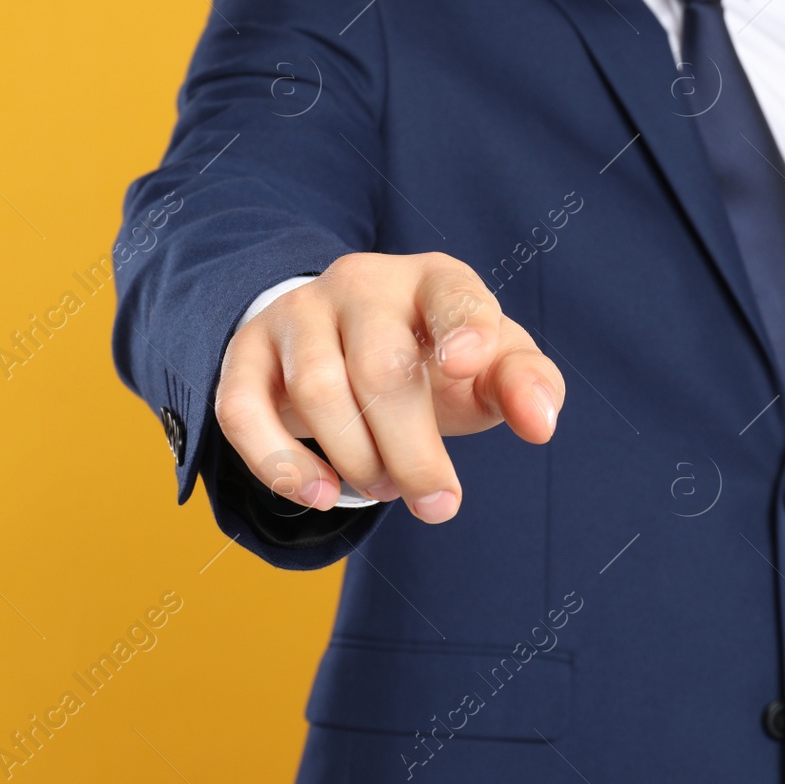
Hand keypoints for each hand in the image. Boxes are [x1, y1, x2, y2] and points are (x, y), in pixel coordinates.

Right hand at [214, 252, 565, 523]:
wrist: (346, 341)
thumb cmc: (433, 357)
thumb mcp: (489, 364)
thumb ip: (526, 385)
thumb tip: (541, 423)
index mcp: (433, 279)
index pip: (451, 294)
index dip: (462, 327)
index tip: (468, 367)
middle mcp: (361, 283)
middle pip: (381, 367)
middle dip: (412, 450)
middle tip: (438, 504)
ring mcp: (298, 313)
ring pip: (316, 389)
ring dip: (357, 459)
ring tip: (385, 487)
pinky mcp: (246, 351)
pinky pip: (242, 408)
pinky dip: (279, 463)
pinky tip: (319, 496)